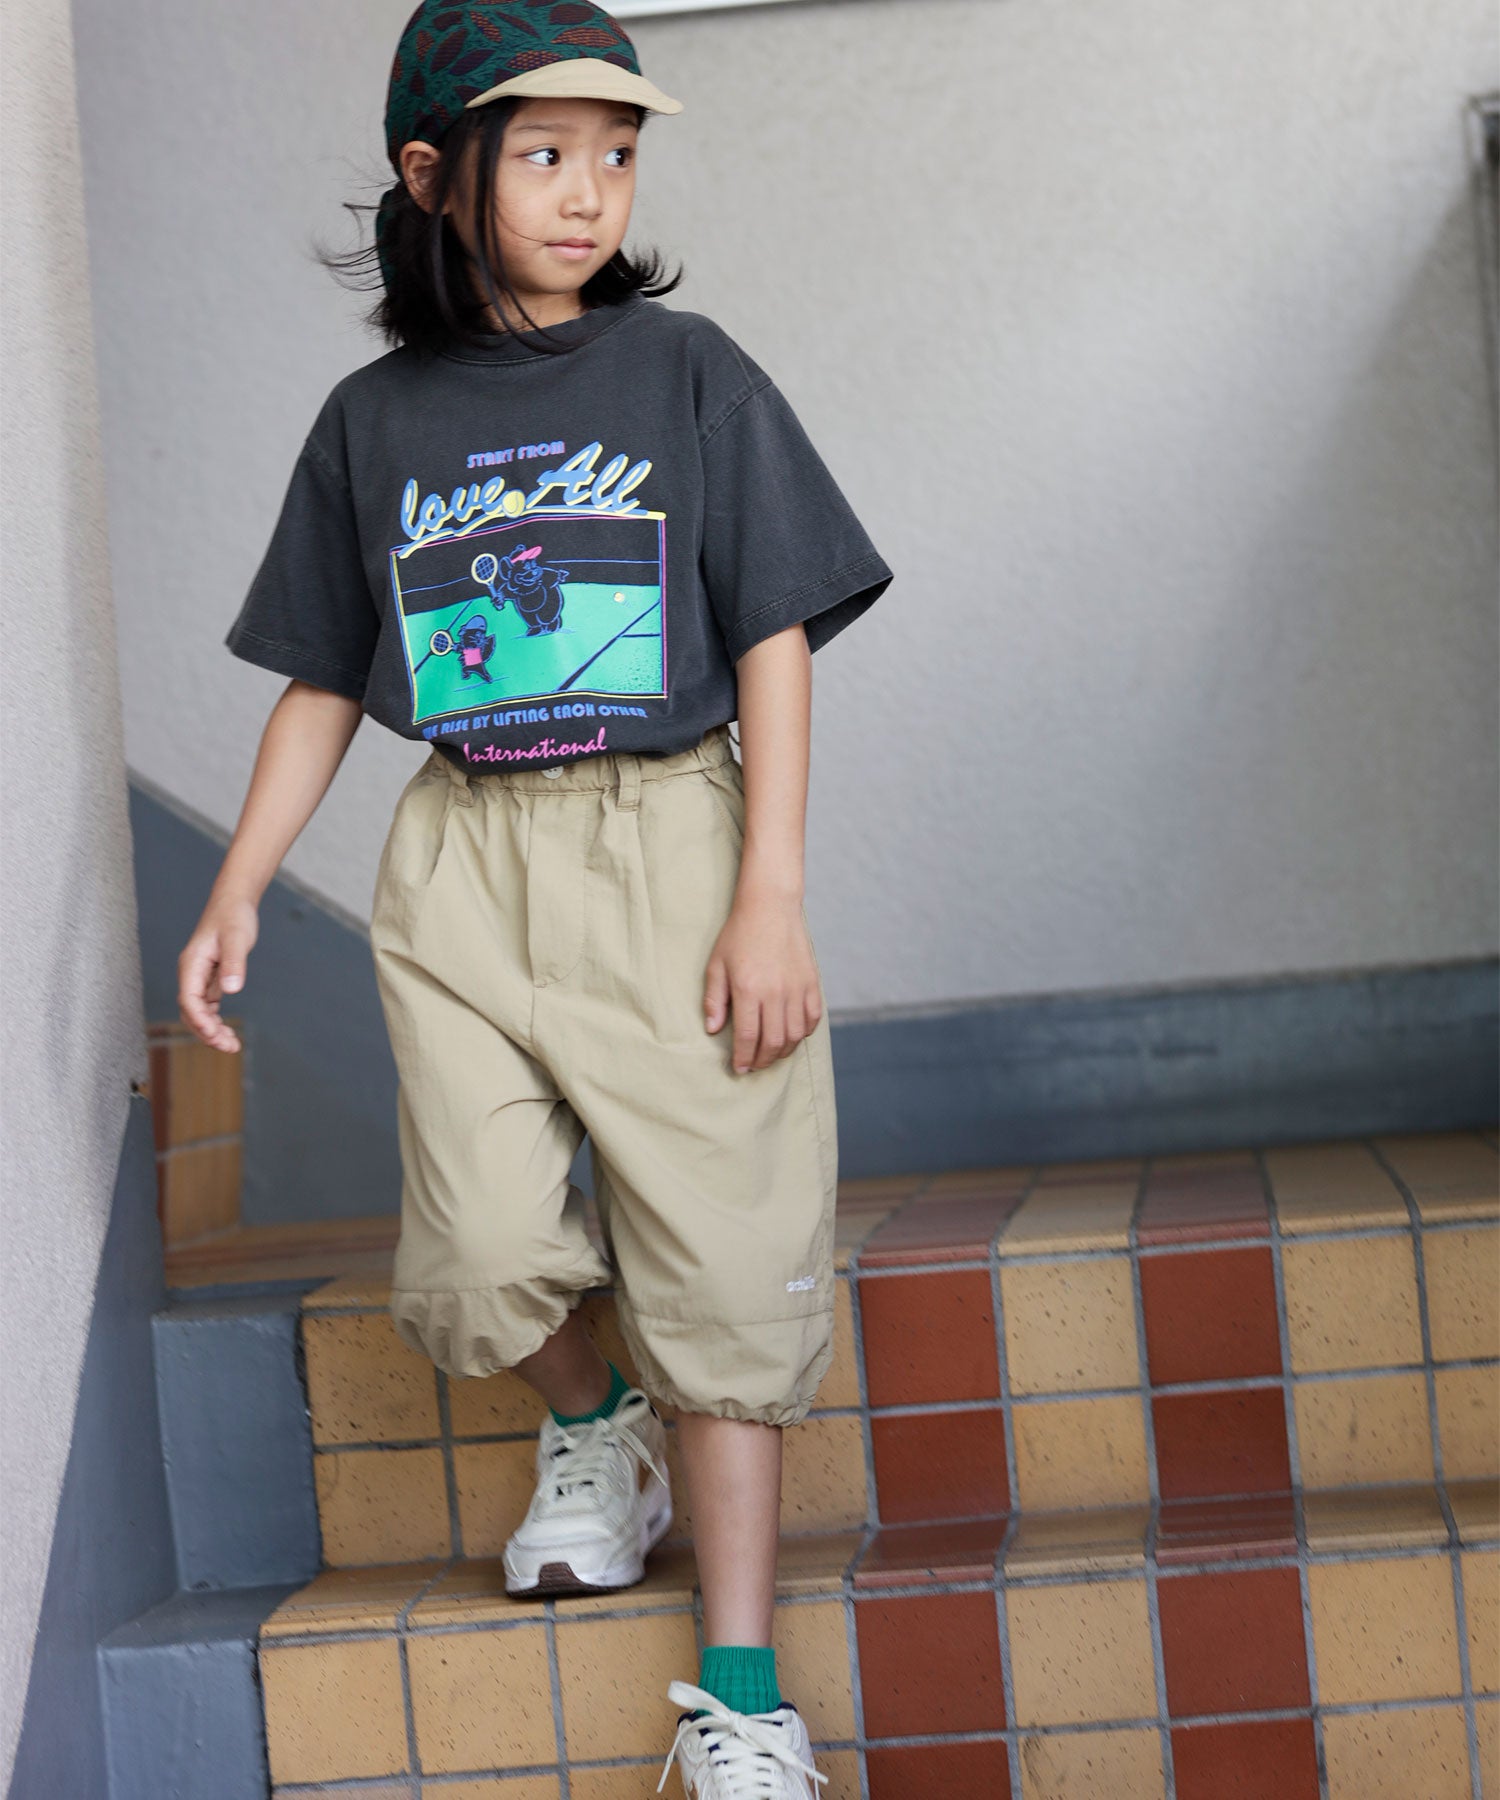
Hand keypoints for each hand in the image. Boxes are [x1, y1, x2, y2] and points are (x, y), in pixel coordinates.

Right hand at [178, 893, 258, 1052]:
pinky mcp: (211, 978)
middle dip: (206, 1031)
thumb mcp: (236, 939)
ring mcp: (200, 977)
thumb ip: (233, 964)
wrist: (234, 902)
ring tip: (231, 1045)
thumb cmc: (233, 917)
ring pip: (200, 1011)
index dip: (199, 1019)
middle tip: (229, 1046)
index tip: (214, 1034)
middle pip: (192, 1010)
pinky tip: (227, 1032)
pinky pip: (209, 1006)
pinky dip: (216, 1020)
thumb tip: (231, 989)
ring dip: (212, 1029)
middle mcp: (192, 973)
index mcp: (192, 964)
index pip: (188, 999)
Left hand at [703, 893, 821, 1073]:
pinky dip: (803, 1033)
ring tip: (770, 1054)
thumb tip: (712, 1029)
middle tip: (753, 1066)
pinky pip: (812, 1019)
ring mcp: (797, 988)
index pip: (748, 1037)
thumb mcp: (716, 965)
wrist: (770, 907)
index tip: (739, 1068)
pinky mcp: (812, 983)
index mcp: (748, 989)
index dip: (743, 1059)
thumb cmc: (739, 935)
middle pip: (773, 1042)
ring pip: (794, 1035)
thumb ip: (714, 999)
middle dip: (762, 1061)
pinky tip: (791, 1036)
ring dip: (782, 1052)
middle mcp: (775, 992)